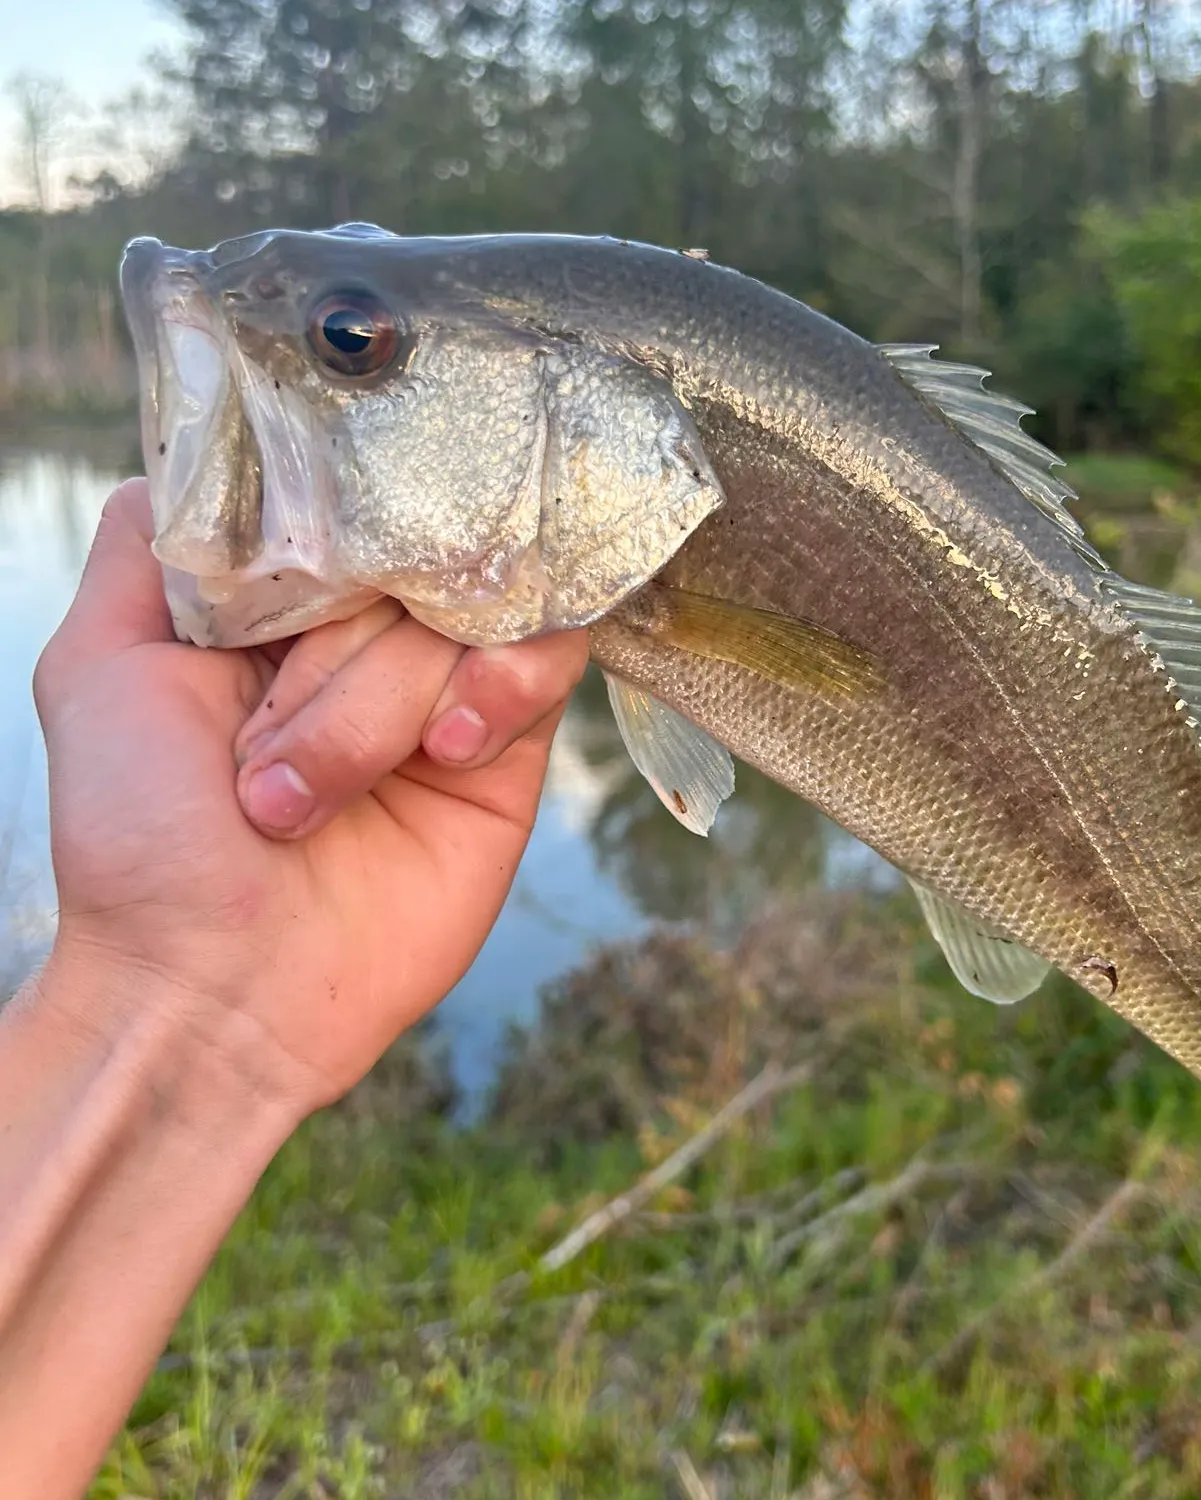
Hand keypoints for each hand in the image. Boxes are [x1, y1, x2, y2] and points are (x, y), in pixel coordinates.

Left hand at [32, 477, 588, 1112]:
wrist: (220, 991)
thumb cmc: (142, 841)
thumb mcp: (100, 669)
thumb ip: (154, 545)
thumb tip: (214, 451)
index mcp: (280, 606)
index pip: (341, 499)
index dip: (326, 533)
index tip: (298, 588)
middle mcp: (367, 636)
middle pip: (410, 550)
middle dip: (335, 656)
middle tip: (263, 759)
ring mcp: (444, 688)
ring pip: (473, 605)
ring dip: (390, 697)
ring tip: (323, 795)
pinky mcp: (509, 750)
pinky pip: (545, 663)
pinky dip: (497, 689)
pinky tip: (444, 751)